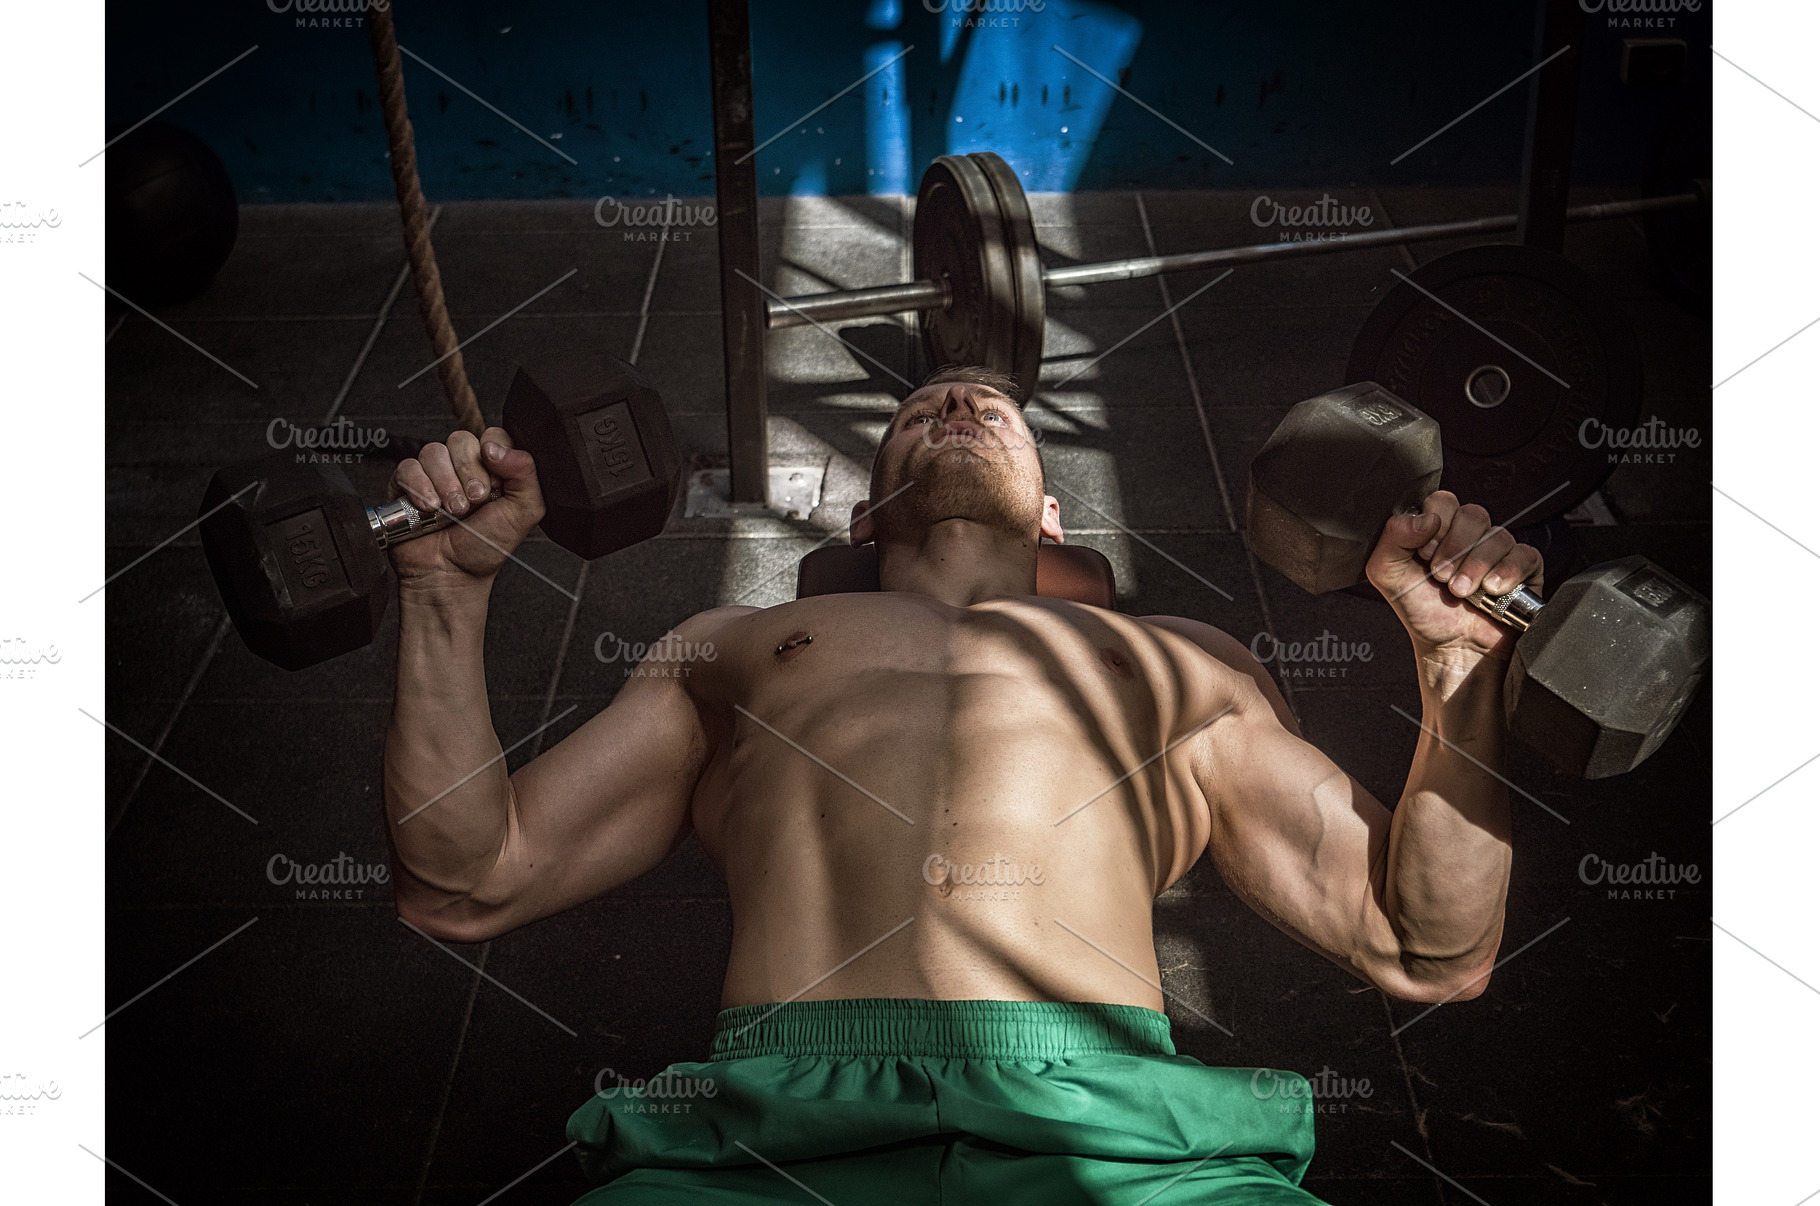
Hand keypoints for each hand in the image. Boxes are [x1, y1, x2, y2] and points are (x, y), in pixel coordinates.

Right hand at [387, 427, 544, 587]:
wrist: (451, 574)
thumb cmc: (485, 546)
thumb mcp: (523, 512)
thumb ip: (526, 474)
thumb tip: (499, 447)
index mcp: (493, 467)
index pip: (493, 436)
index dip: (493, 455)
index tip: (495, 484)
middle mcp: (462, 466)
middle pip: (461, 440)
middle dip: (469, 473)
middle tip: (474, 502)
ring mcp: (433, 473)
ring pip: (434, 451)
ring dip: (445, 484)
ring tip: (452, 511)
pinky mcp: (406, 483)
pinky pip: (408, 467)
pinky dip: (419, 488)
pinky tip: (428, 508)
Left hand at [1365, 491, 1542, 661]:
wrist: (1451, 649)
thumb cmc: (1423, 613)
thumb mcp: (1388, 575)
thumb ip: (1391, 539)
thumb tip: (1422, 518)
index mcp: (1437, 531)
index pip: (1443, 501)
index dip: (1436, 524)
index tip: (1424, 554)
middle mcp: (1468, 537)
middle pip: (1473, 513)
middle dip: (1454, 549)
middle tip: (1442, 576)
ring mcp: (1497, 551)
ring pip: (1498, 535)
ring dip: (1475, 566)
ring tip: (1462, 592)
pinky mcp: (1523, 569)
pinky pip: (1524, 554)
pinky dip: (1506, 572)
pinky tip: (1490, 590)